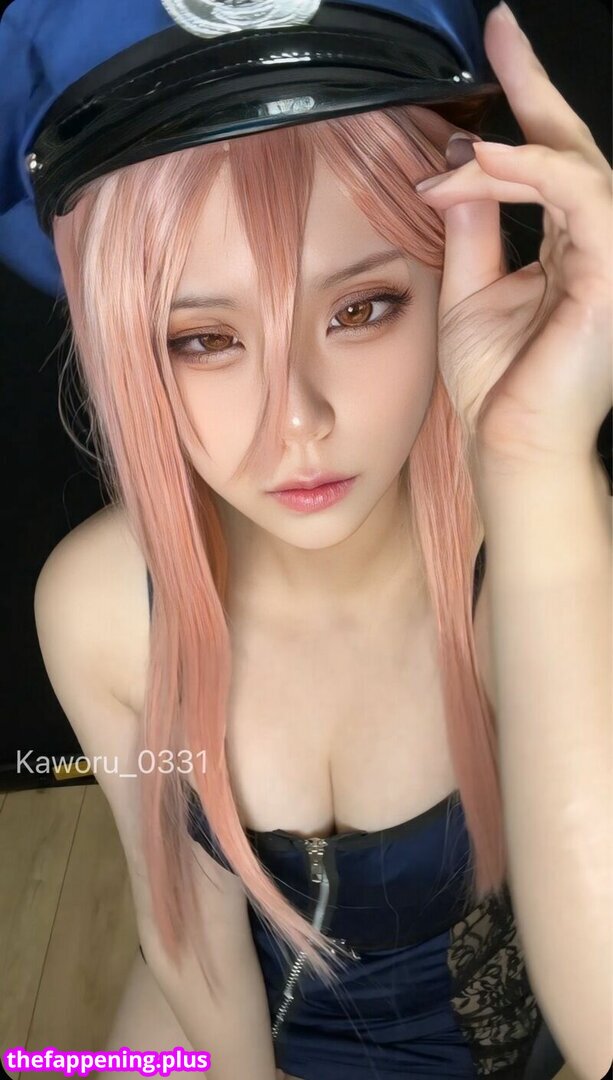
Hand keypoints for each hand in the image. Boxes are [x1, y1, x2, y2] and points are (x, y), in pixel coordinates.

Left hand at [415, 2, 611, 472]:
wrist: (509, 445)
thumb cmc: (497, 386)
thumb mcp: (469, 292)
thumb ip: (472, 230)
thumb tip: (458, 172)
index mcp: (567, 249)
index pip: (550, 163)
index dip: (528, 103)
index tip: (496, 50)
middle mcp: (595, 246)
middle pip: (571, 148)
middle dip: (533, 86)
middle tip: (498, 32)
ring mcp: (610, 259)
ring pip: (572, 167)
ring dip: (509, 152)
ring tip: (460, 156)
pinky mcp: (610, 274)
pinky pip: (579, 197)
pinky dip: (531, 172)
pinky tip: (484, 165)